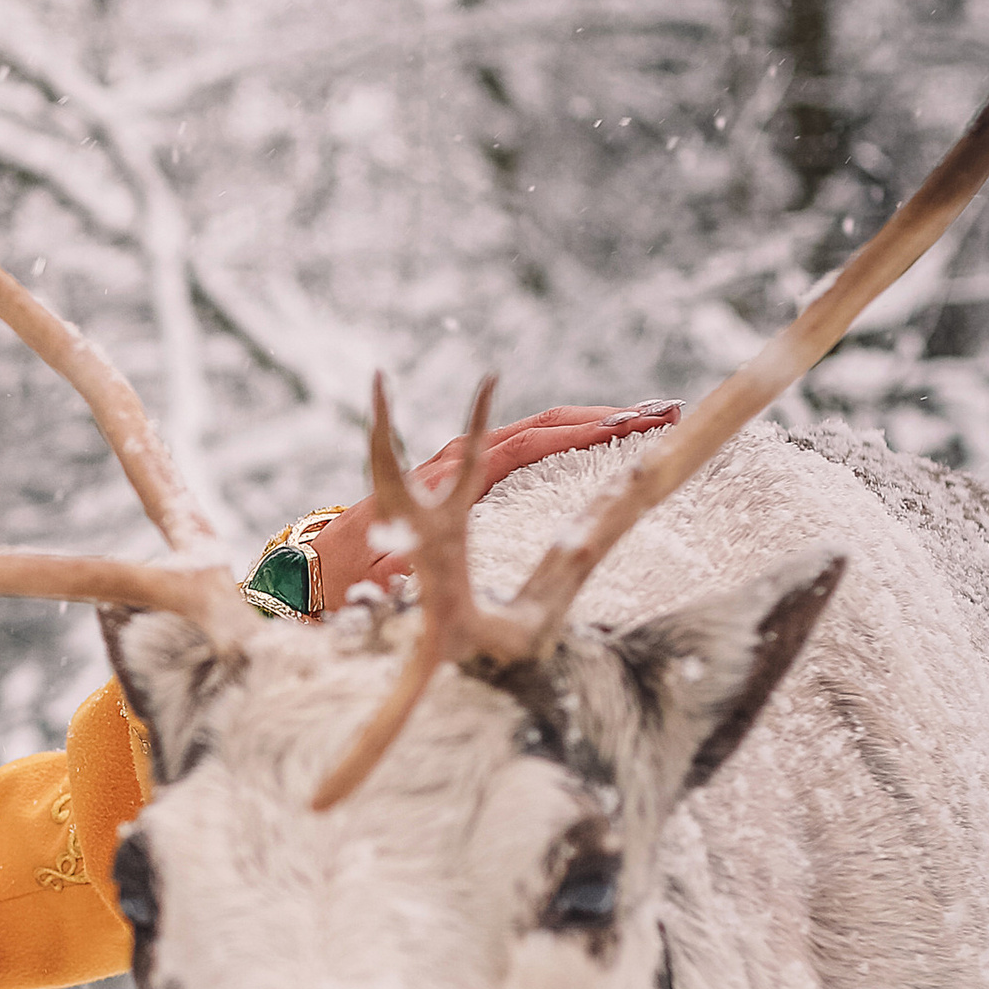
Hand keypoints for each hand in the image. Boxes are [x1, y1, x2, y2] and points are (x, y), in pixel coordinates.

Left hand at [311, 401, 679, 608]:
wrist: (324, 565)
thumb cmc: (354, 573)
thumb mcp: (376, 576)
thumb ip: (395, 572)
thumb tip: (407, 575)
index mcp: (449, 478)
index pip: (523, 444)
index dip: (574, 432)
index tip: (625, 424)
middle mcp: (459, 462)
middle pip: (541, 426)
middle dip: (602, 417)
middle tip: (663, 411)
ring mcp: (464, 466)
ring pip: (538, 432)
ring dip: (592, 424)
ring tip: (651, 417)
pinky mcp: (468, 478)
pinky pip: (527, 450)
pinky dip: (568, 440)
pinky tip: (607, 439)